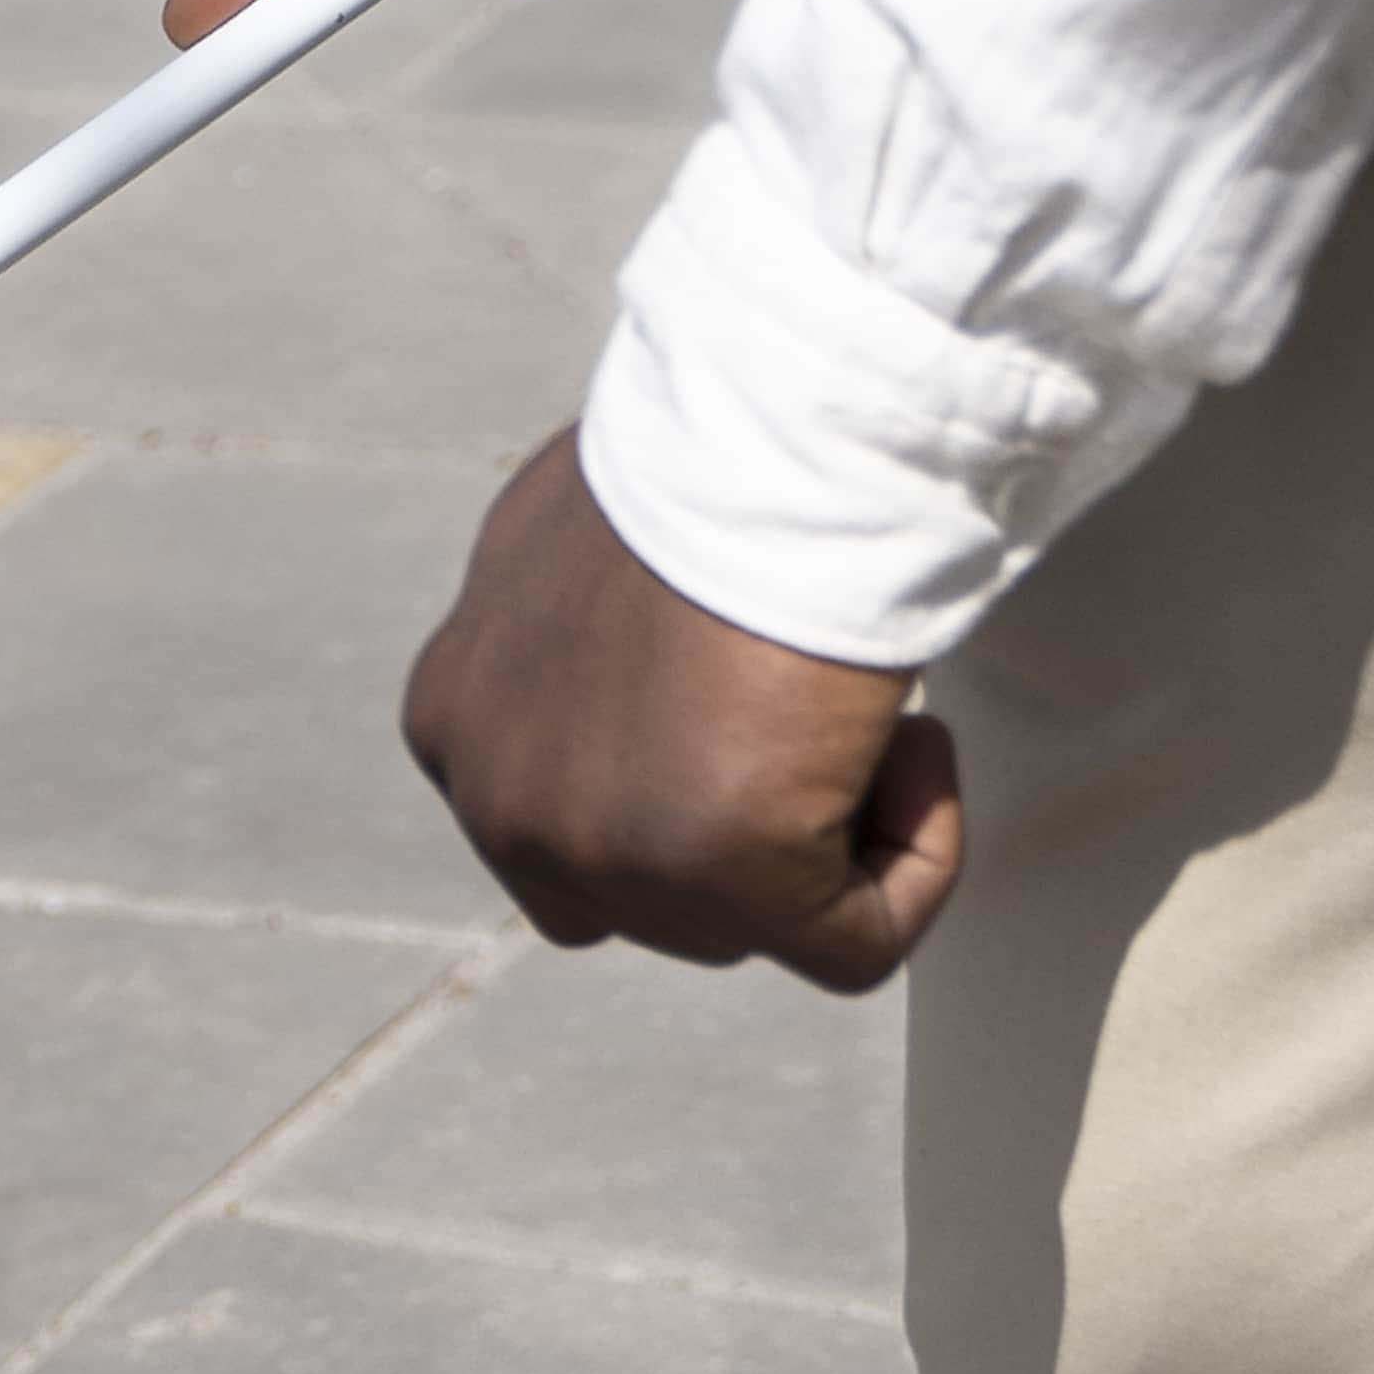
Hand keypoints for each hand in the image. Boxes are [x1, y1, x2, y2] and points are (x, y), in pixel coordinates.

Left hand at [402, 432, 962, 985]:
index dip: (682, 776)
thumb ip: (579, 632)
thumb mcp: (579, 538)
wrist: (775, 428)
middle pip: (654, 895)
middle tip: (810, 697)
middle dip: (750, 818)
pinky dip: (916, 863)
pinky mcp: (721, 875)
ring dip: (833, 829)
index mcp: (456, 723)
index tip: (747, 681)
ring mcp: (602, 853)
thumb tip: (644, 668)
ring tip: (860, 698)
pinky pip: (852, 945)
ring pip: (753, 923)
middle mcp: (504, 804)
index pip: (568, 827)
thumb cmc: (705, 447)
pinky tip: (917, 745)